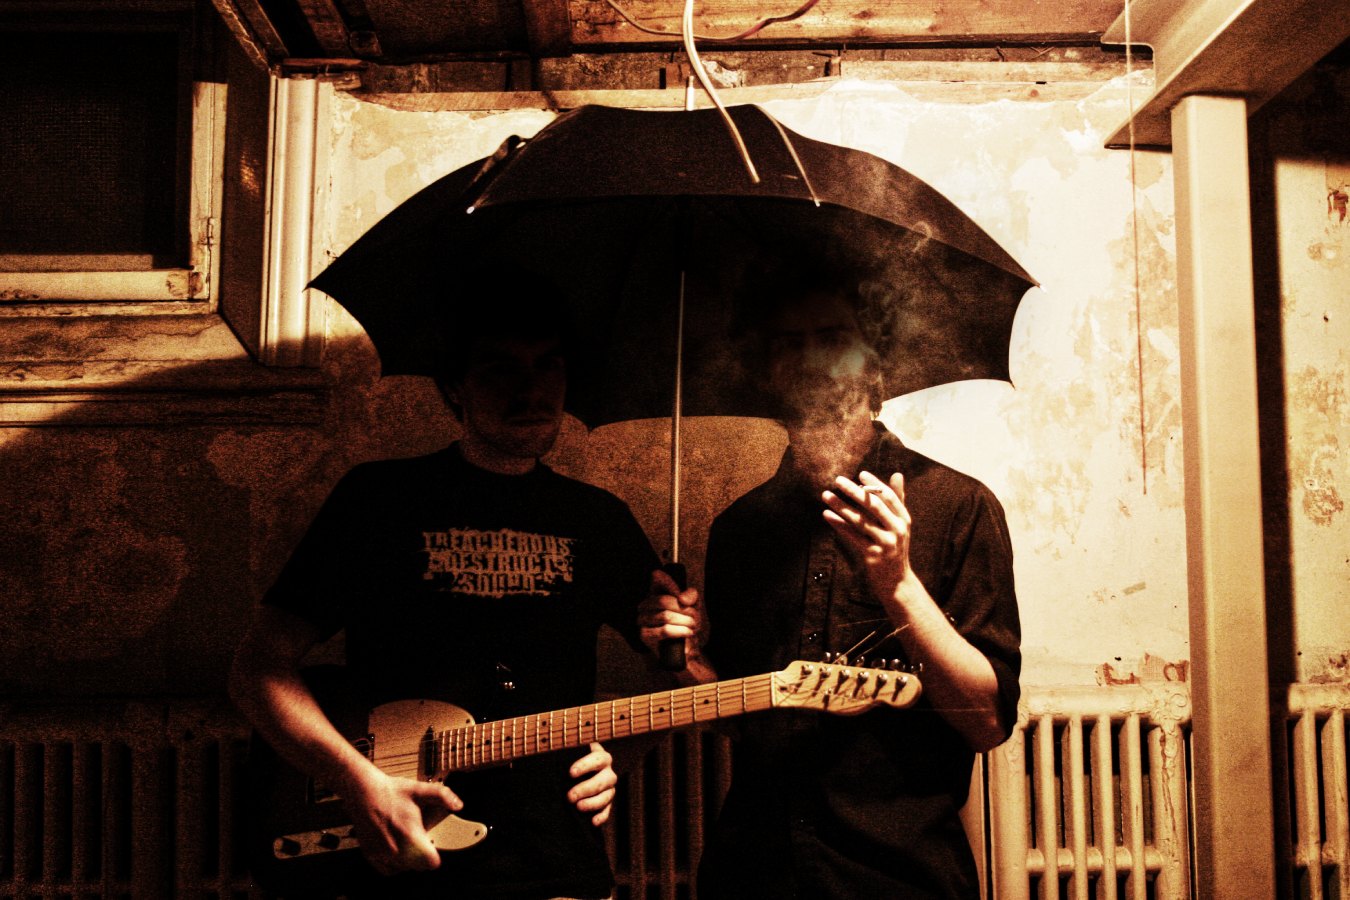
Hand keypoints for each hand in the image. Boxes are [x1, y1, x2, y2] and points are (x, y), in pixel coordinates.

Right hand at [339, 764, 462, 874]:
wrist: (363, 792)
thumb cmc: (391, 792)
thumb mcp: (419, 789)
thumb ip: (442, 796)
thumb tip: (458, 805)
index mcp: (410, 835)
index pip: (430, 862)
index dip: (435, 855)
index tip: (433, 845)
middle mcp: (395, 849)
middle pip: (419, 867)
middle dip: (423, 855)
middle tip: (419, 838)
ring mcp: (382, 854)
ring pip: (404, 869)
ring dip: (409, 860)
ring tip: (407, 841)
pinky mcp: (370, 855)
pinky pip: (388, 871)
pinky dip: (394, 864)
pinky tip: (397, 848)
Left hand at [567, 742, 617, 825]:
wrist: (573, 778)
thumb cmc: (569, 765)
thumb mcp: (568, 759)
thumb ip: (565, 758)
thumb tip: (552, 759)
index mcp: (601, 757)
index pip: (598, 758)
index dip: (586, 765)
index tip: (571, 773)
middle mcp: (608, 772)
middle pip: (604, 779)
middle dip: (586, 788)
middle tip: (570, 796)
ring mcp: (609, 788)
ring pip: (607, 795)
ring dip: (593, 803)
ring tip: (578, 807)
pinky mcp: (607, 803)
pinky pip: (607, 811)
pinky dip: (601, 817)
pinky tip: (593, 822)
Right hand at [637, 568, 705, 661]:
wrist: (686, 647)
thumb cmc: (687, 622)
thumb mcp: (694, 605)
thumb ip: (691, 596)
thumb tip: (682, 599)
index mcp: (656, 592)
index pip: (657, 578)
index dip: (669, 583)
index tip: (683, 597)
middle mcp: (646, 604)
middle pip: (663, 601)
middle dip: (683, 610)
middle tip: (695, 617)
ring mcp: (643, 619)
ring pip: (666, 616)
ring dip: (685, 622)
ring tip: (692, 626)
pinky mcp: (644, 634)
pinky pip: (664, 630)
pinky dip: (680, 631)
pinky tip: (687, 632)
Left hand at [821, 470, 913, 605]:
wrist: (896, 582)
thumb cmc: (894, 548)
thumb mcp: (899, 524)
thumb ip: (897, 500)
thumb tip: (897, 474)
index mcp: (904, 520)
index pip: (889, 497)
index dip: (875, 485)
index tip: (860, 474)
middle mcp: (897, 530)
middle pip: (875, 506)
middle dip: (855, 491)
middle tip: (838, 480)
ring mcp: (886, 543)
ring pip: (860, 520)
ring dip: (841, 506)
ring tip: (826, 495)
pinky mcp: (872, 556)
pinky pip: (852, 536)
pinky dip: (838, 524)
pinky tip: (827, 515)